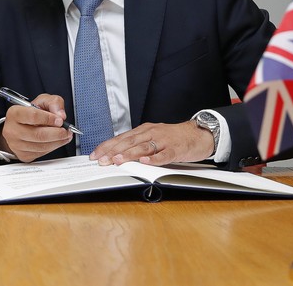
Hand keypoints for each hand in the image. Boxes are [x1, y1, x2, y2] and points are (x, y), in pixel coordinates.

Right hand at [0, 93, 73, 161]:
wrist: (20, 127)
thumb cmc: (31, 113)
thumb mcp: (42, 101)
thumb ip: (53, 102)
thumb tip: (61, 115)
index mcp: (14, 113)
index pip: (33, 116)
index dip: (49, 118)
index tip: (60, 120)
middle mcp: (12, 130)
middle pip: (38, 134)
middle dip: (57, 133)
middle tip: (66, 130)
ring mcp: (16, 145)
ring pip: (42, 146)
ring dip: (58, 141)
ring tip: (65, 135)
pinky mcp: (23, 155)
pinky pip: (42, 153)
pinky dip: (53, 147)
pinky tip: (57, 141)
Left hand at [89, 121, 214, 166]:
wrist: (198, 134)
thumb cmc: (173, 138)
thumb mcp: (152, 137)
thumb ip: (137, 145)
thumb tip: (117, 155)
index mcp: (143, 130)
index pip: (120, 138)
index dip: (106, 146)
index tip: (95, 154)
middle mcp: (151, 133)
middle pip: (129, 142)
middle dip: (113, 151)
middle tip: (101, 160)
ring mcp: (164, 140)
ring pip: (143, 147)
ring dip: (129, 154)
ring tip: (118, 160)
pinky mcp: (176, 149)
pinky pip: (164, 154)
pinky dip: (154, 158)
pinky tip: (145, 161)